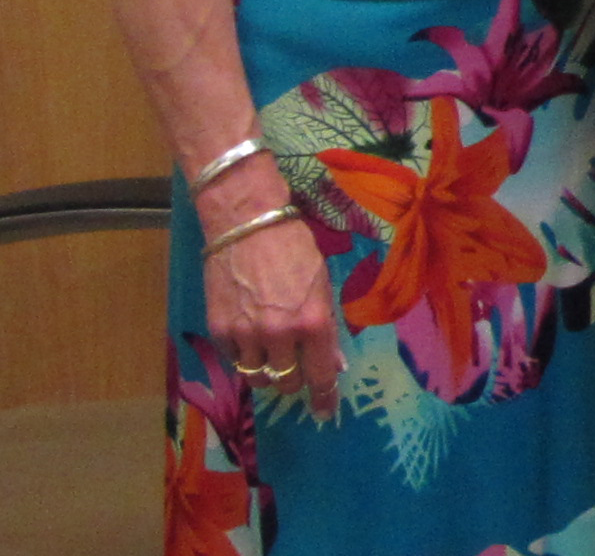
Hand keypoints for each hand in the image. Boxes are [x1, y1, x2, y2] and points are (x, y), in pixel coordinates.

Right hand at [197, 169, 341, 414]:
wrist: (247, 225)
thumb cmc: (294, 249)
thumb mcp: (322, 286)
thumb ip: (326, 328)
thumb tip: (333, 364)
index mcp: (313, 323)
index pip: (320, 375)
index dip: (324, 397)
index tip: (326, 410)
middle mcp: (279, 335)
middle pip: (286, 382)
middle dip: (293, 379)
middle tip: (295, 366)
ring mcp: (245, 335)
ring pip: (257, 377)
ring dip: (267, 370)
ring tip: (271, 351)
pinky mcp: (219, 330)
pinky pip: (234, 359)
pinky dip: (243, 355)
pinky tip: (249, 334)